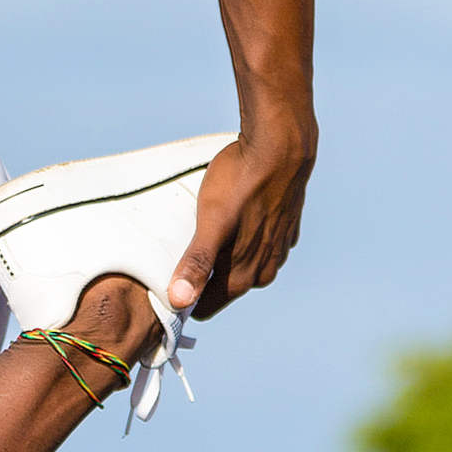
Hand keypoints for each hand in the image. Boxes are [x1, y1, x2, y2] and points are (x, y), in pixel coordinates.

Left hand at [167, 122, 315, 316]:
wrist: (282, 146)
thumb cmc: (242, 181)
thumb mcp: (212, 222)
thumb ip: (197, 263)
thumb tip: (179, 302)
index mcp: (244, 274)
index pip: (205, 306)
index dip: (185, 297)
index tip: (166, 281)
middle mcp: (265, 269)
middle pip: (224, 288)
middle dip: (203, 279)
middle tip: (179, 255)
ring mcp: (278, 249)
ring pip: (243, 267)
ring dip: (224, 259)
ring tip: (205, 237)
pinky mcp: (285, 229)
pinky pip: (259, 246)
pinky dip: (245, 240)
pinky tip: (235, 223)